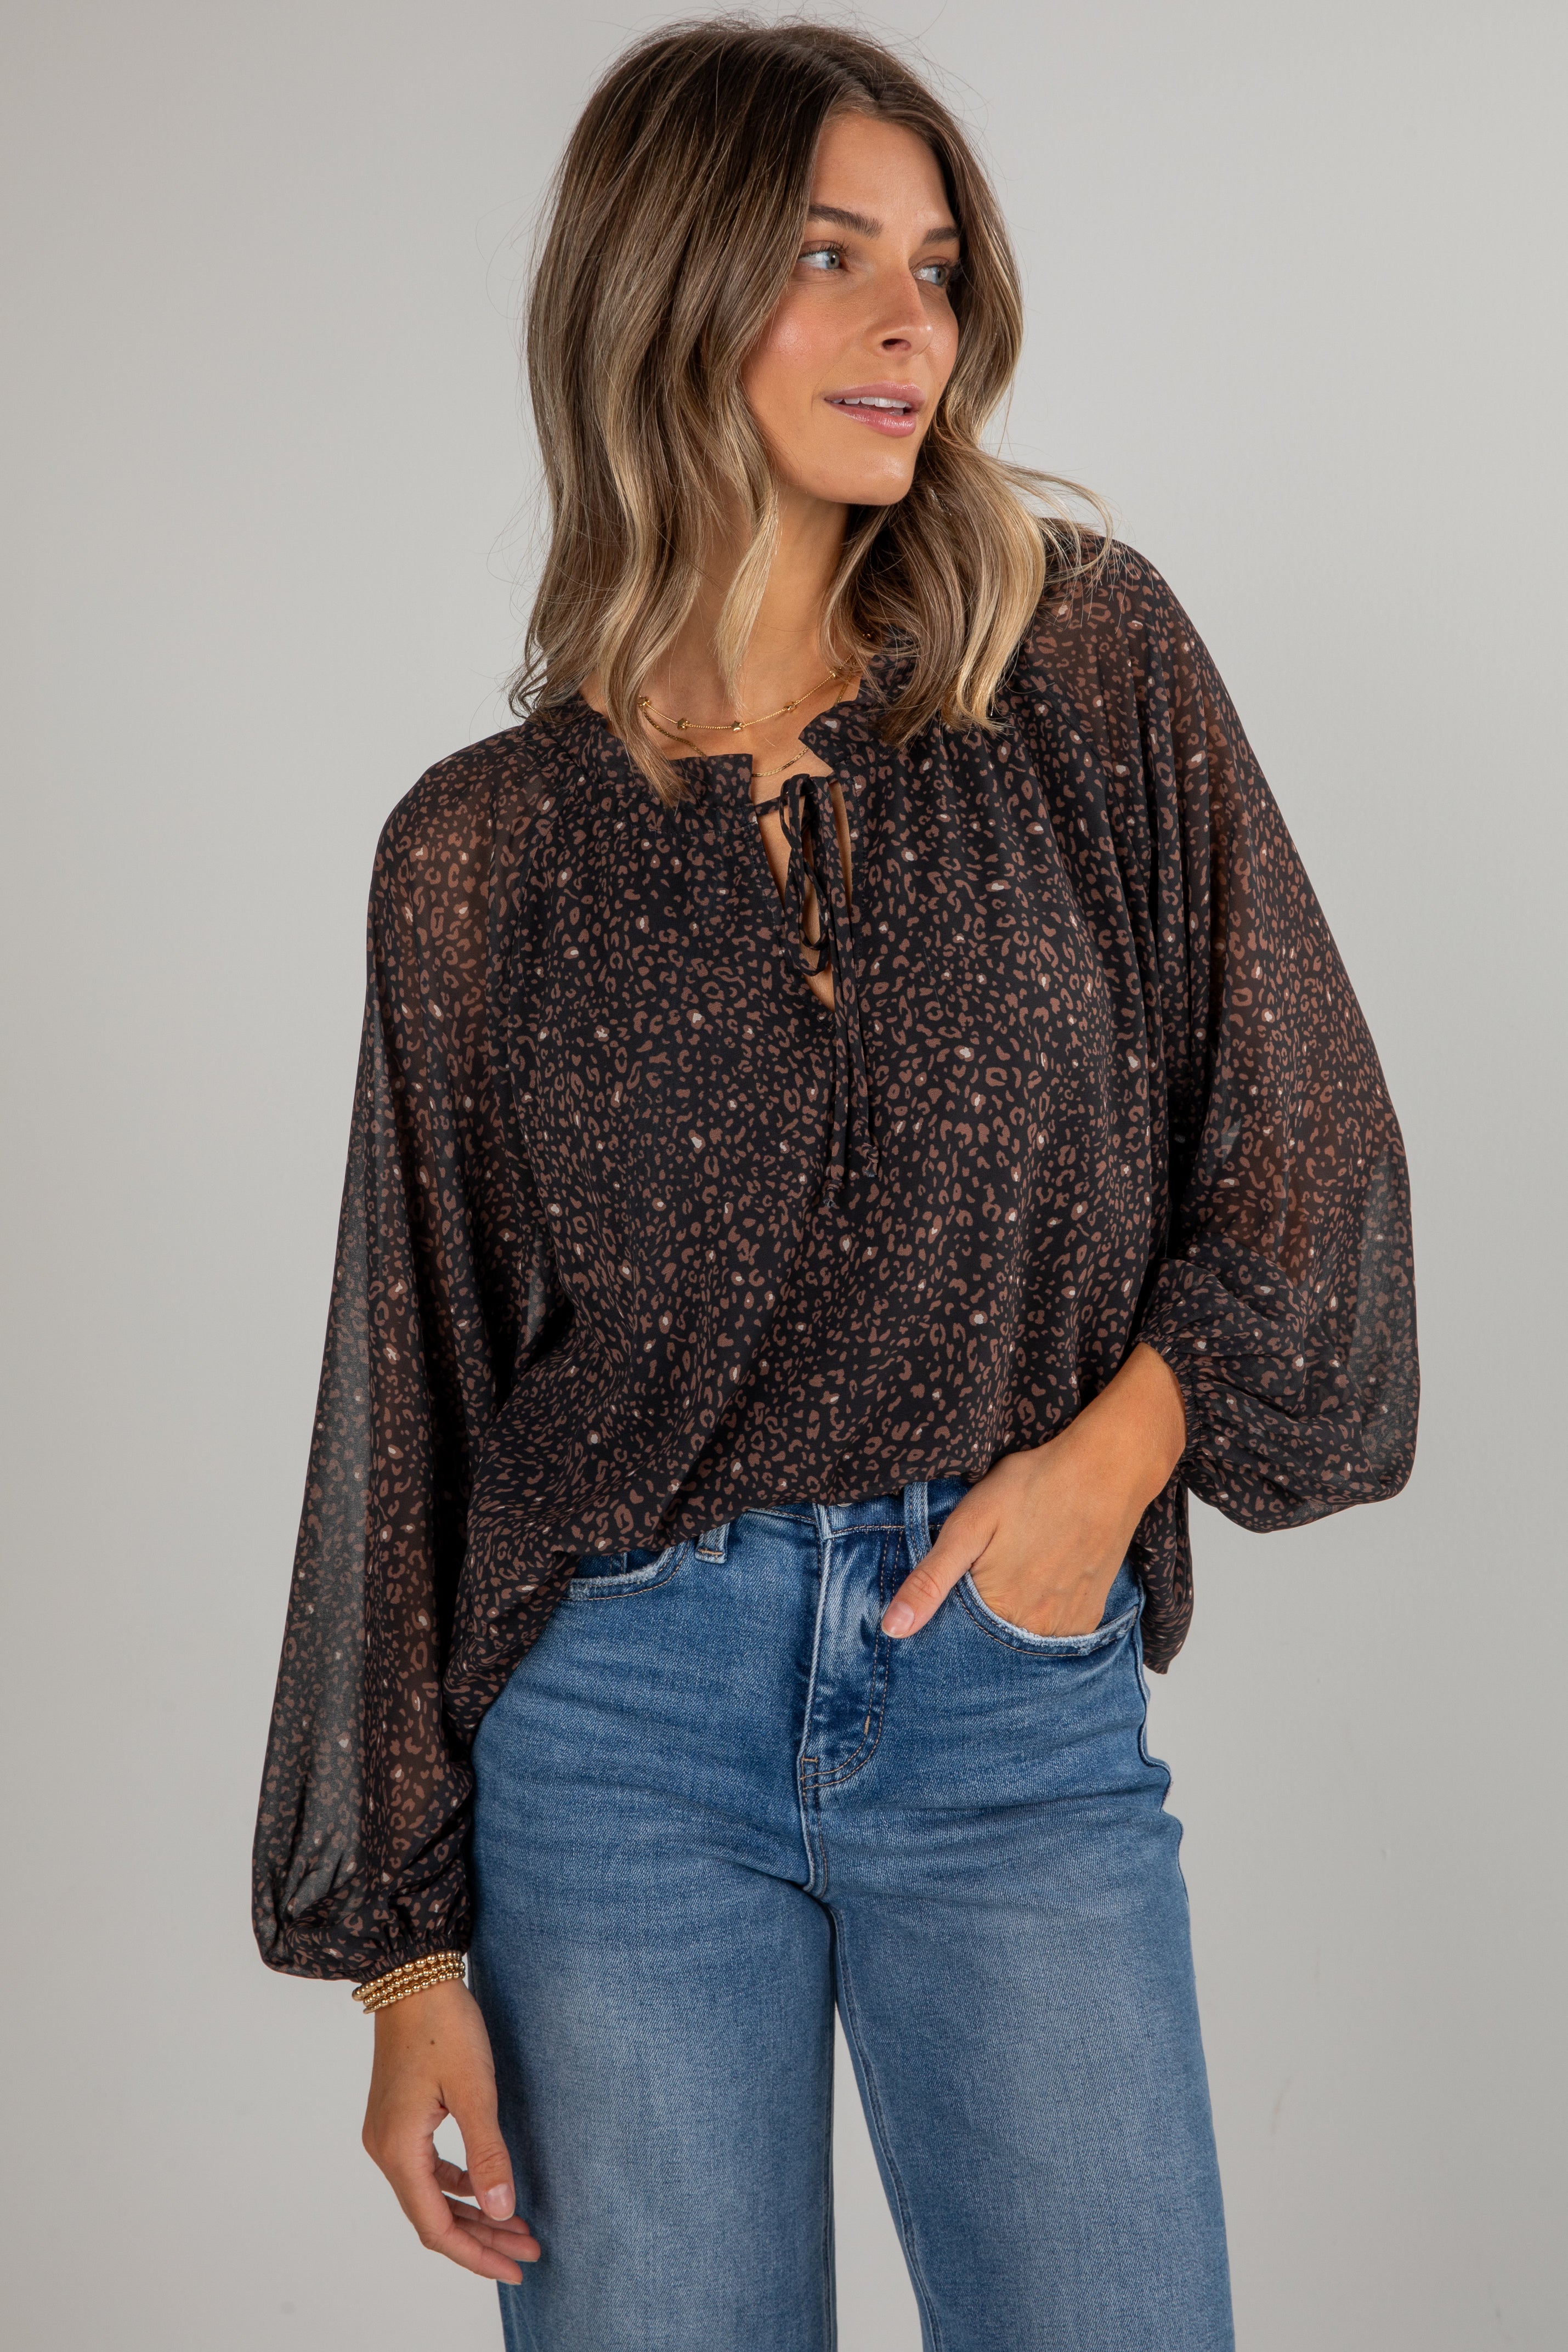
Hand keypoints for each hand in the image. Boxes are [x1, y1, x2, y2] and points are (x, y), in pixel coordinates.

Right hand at [361, 1976, 538, 2283]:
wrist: (411, 1974)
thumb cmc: (444, 2025)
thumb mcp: (475, 2090)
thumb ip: (488, 2154)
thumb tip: (502, 2211)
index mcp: (398, 2150)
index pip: (436, 2227)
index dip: (476, 2254)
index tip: (516, 2266)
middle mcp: (385, 2150)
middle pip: (434, 2217)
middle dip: (482, 2239)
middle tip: (528, 2250)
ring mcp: (388, 2134)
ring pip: (431, 2195)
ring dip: (473, 2214)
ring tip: (516, 2226)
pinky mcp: (398, 2118)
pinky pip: (427, 2169)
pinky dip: (458, 2186)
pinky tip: (486, 2187)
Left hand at [881, 1344, 1185, 1638]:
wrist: (1105, 1470)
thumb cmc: (1031, 1487)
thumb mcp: (968, 1525)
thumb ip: (930, 1580)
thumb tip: (892, 1629)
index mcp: (999, 1612)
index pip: (957, 1641)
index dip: (946, 1618)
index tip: (951, 1588)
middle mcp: (1037, 1630)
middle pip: (992, 1644)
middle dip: (978, 1622)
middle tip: (988, 1568)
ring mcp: (1069, 1625)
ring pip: (1024, 1640)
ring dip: (1011, 1620)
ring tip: (1013, 1573)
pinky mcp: (1092, 1614)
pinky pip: (1057, 1633)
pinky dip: (1042, 1617)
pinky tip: (1038, 1581)